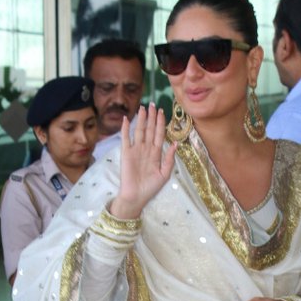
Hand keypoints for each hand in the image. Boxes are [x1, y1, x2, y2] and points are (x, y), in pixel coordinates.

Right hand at [109, 104, 176, 220]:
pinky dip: (126, 128)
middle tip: (153, 104)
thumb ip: (169, 159)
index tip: (162, 111)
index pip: (159, 134)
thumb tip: (175, 144)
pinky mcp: (126, 153)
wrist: (136, 196)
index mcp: (156, 153)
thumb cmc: (151, 187)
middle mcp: (146, 149)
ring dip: (141, 119)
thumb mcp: (164, 174)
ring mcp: (136, 150)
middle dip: (152, 117)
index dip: (160, 123)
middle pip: (149, 129)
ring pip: (139, 130)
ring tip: (143, 107)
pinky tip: (127, 119)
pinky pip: (126, 138)